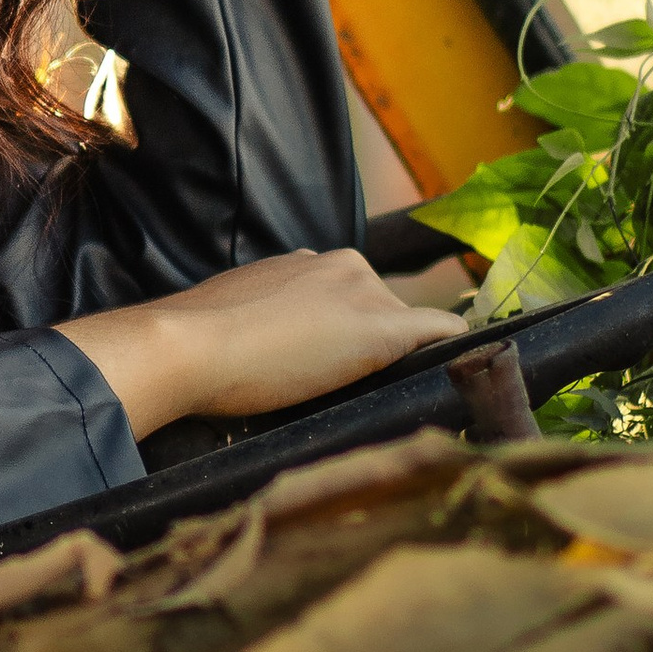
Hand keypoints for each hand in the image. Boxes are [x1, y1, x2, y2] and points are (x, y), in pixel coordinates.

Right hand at [62, 249, 448, 439]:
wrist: (190, 346)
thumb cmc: (198, 342)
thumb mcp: (235, 313)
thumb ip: (262, 318)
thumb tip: (264, 342)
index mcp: (304, 261)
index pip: (345, 296)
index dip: (341, 331)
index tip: (329, 361)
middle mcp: (339, 264)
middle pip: (380, 307)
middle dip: (370, 342)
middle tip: (338, 386)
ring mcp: (363, 293)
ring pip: (402, 324)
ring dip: (396, 354)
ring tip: (373, 390)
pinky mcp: (382, 327)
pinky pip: (436, 331)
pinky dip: (452, 345)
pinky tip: (462, 361)